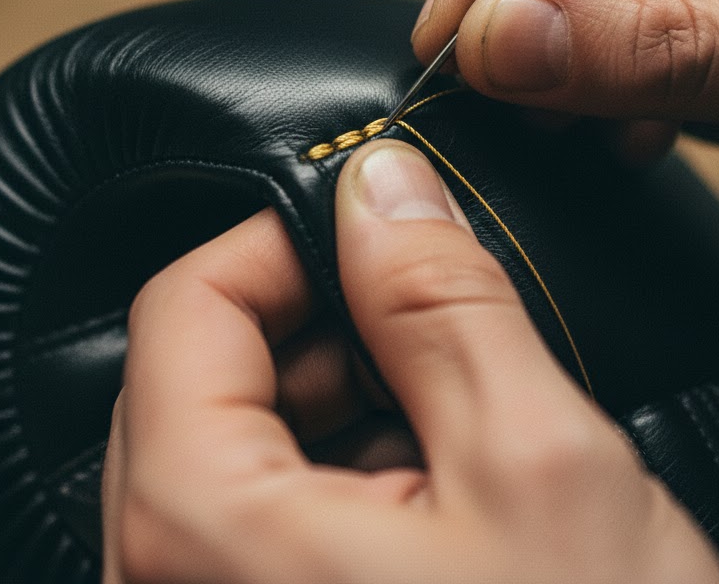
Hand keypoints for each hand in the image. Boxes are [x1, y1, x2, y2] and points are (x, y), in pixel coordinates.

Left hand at [102, 140, 718, 582]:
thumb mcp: (534, 461)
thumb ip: (439, 297)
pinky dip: (341, 466)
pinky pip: (264, 511)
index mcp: (200, 532)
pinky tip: (429, 490)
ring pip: (237, 437)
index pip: (184, 304)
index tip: (370, 229)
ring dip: (338, 396)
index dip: (282, 241)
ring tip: (444, 425)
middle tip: (426, 330)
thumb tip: (382, 186)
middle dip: (319, 323)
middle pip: (201, 371)